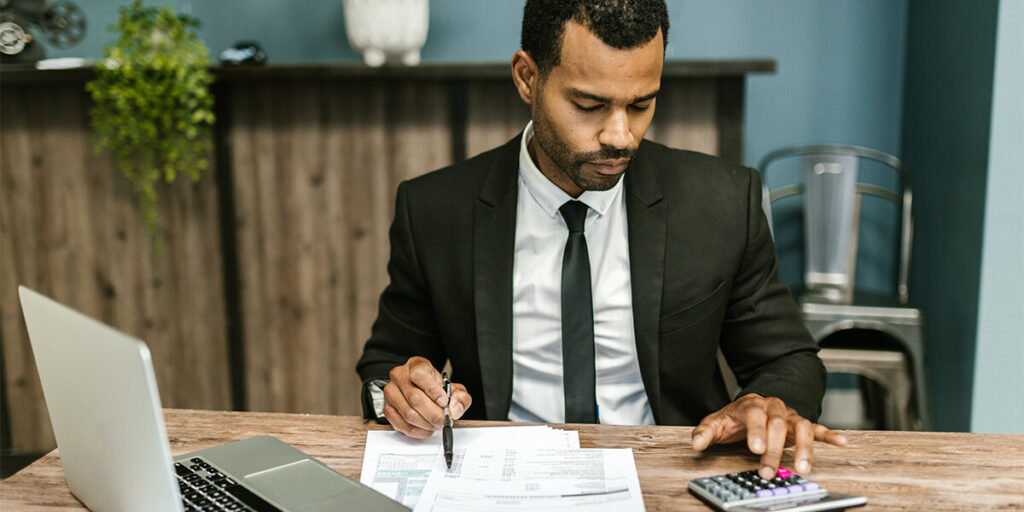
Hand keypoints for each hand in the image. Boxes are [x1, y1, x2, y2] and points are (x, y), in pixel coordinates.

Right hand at [383, 356, 471, 438]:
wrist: (421, 390)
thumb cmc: (436, 388)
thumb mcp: (453, 388)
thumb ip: (460, 397)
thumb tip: (455, 409)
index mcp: (416, 365)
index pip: (420, 375)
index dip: (433, 391)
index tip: (444, 402)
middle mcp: (400, 376)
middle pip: (415, 398)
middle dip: (433, 414)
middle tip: (444, 420)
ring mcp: (391, 392)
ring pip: (408, 413)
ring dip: (426, 424)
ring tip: (436, 424)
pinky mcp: (388, 409)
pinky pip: (401, 425)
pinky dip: (417, 431)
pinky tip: (426, 429)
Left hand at [691, 393, 846, 479]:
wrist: (751, 406)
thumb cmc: (734, 418)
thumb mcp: (716, 423)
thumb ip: (705, 432)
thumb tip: (696, 443)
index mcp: (751, 404)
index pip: (755, 415)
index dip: (756, 431)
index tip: (755, 449)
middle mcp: (773, 407)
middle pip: (777, 425)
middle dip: (773, 450)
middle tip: (767, 471)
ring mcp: (788, 415)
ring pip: (800, 427)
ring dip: (803, 448)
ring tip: (803, 468)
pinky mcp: (801, 424)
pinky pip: (817, 428)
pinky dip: (829, 434)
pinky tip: (841, 442)